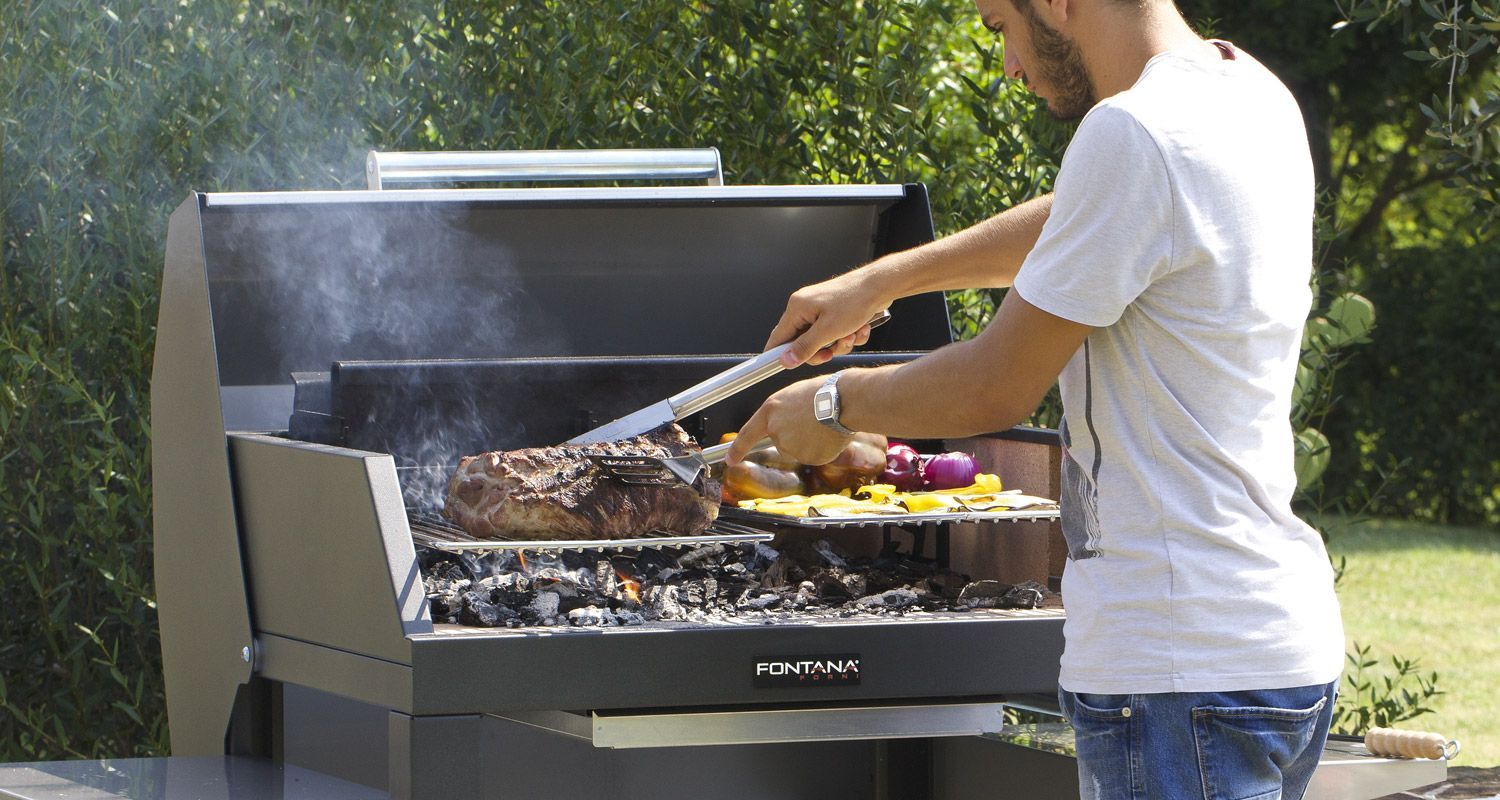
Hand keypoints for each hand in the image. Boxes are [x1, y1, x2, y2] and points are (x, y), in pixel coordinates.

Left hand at [726, 377, 852, 465]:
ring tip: (822, 424)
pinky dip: (820, 449)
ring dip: (808, 442)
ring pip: (798, 450)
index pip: (747, 435)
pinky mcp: (807, 457)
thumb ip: (782, 413)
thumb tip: (785, 424)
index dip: (737, 449)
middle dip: (794, 436)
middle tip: (811, 420)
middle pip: (781, 442)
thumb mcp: (793, 396)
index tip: (730, 460)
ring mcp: (791, 446)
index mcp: (770, 411)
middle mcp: (776, 430)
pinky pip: (812, 456)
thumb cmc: (824, 392)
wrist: (844, 400)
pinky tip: (827, 435)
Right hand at [766, 271, 889, 367]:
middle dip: (821, 350)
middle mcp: (806, 307)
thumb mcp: (828, 331)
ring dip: (840, 344)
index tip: (784, 367)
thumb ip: (805, 348)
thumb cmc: (854, 301)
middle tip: (833, 351)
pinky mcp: (835, 313)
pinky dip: (848, 336)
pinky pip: (835, 334)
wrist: (880, 286)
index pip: (779, 337)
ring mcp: (821, 310)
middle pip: (802, 343)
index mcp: (797, 307)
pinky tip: (860, 328)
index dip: (780, 354)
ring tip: (853, 334)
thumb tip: (785, 360)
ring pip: (822, 341)